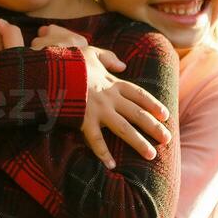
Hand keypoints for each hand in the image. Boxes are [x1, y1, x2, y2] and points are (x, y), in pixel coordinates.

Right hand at [33, 26, 169, 168]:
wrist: (50, 70)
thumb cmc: (69, 61)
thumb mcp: (90, 52)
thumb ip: (108, 58)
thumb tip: (123, 64)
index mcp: (111, 83)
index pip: (138, 95)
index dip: (153, 105)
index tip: (165, 115)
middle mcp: (109, 97)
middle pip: (137, 114)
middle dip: (153, 127)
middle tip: (167, 140)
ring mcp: (97, 110)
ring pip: (123, 128)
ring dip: (138, 142)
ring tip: (151, 155)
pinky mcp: (83, 119)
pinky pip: (95, 139)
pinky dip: (102, 153)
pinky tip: (111, 165)